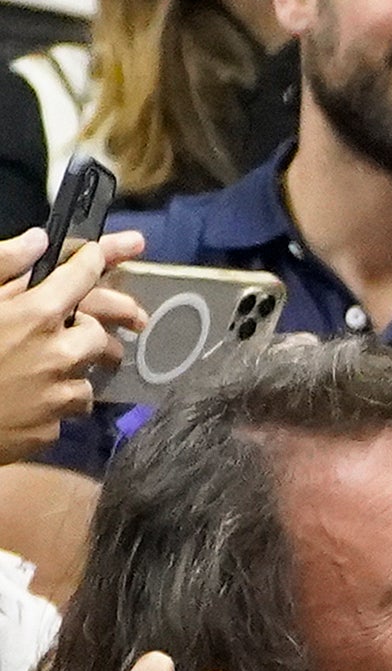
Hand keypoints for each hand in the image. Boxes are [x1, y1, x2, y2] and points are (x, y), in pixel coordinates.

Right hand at [0, 226, 145, 465]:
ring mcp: (59, 395)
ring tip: (38, 367)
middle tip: (80, 327)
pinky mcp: (53, 430)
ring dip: (70, 369)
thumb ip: (3, 265)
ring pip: (86, 377)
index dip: (95, 260)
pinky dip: (53, 402)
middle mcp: (59, 354)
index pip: (82, 278)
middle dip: (89, 328)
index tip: (103, 252)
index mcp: (36, 314)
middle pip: (98, 334)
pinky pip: (66, 409)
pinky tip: (26, 398)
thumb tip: (37, 240)